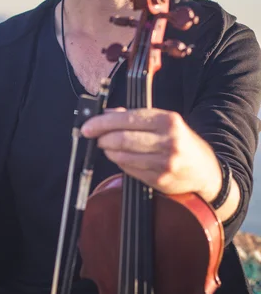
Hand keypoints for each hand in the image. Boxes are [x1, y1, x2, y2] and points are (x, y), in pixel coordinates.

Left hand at [81, 108, 221, 199]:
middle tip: (95, 138)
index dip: (102, 123)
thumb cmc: (182, 142)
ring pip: (123, 156)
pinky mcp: (160, 179)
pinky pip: (129, 170)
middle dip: (102, 138)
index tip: (88, 126)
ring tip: (107, 147)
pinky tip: (121, 158)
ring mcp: (164, 162)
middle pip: (122, 139)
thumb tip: (106, 114)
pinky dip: (120, 163)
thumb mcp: (165, 123)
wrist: (206, 171)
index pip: (127, 119)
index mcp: (168, 120)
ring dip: (109, 151)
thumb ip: (135, 117)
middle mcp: (168, 141)